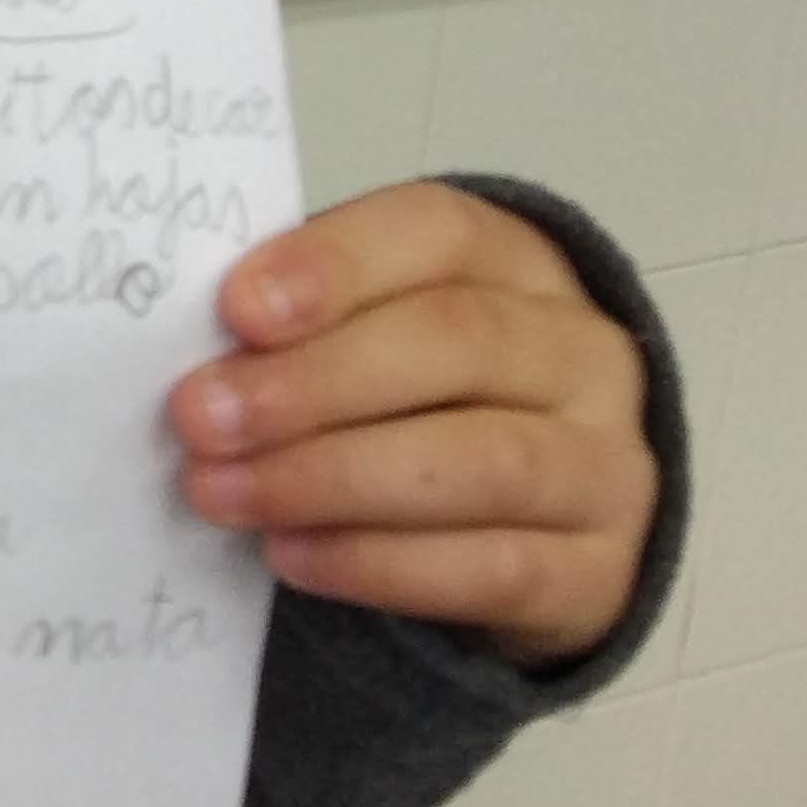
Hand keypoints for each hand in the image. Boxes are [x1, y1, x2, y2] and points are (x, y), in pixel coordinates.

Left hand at [168, 181, 657, 669]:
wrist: (535, 530)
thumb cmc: (422, 404)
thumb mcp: (373, 336)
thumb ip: (304, 327)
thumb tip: (200, 349)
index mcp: (520, 264)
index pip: (440, 232)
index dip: (336, 263)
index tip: (237, 309)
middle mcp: (584, 355)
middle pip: (458, 341)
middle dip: (314, 381)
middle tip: (201, 419)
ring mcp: (606, 467)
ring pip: (482, 461)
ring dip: (332, 478)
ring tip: (225, 495)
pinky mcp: (599, 574)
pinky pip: (495, 569)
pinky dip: (380, 564)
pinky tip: (292, 557)